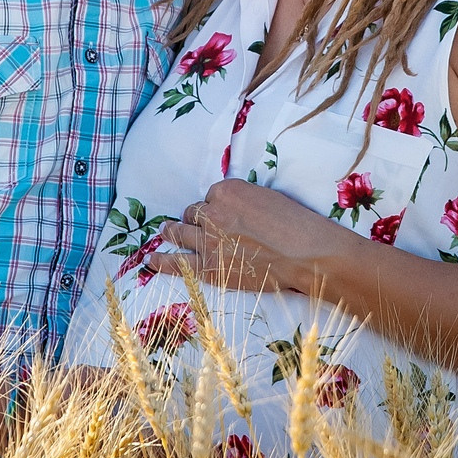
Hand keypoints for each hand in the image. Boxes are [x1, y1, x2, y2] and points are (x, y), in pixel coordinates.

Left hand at [148, 178, 343, 294]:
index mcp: (228, 191)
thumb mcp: (267, 198)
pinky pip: (176, 262)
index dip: (216, 206)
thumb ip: (243, 203)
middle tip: (194, 225)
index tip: (225, 214)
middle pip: (192, 213)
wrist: (305, 253)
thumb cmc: (296, 224)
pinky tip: (151, 261)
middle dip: (195, 219)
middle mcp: (213, 213)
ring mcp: (208, 241)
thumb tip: (235, 212)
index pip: (211, 196)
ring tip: (165, 232)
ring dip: (171, 232)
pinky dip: (161, 261)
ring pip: (179, 232)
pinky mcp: (209, 266)